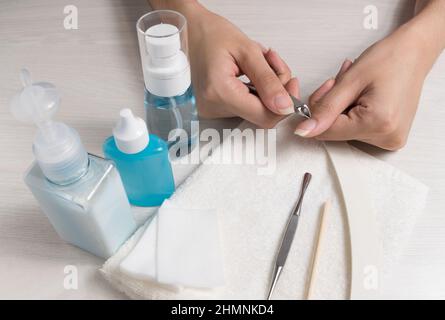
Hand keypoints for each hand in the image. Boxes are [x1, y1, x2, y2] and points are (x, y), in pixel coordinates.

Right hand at [182, 3, 298, 127]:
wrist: (187, 30)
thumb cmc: (209, 33)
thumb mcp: (247, 50)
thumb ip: (268, 80)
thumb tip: (285, 105)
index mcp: (219, 92)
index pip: (264, 116)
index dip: (285, 104)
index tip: (291, 85)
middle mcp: (212, 107)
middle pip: (261, 113)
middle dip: (275, 91)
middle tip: (274, 63)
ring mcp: (211, 110)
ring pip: (254, 109)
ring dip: (264, 88)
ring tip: (258, 62)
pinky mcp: (213, 108)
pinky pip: (243, 106)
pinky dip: (253, 90)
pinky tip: (249, 73)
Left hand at [294, 21, 441, 149]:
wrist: (414, 52)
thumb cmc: (391, 58)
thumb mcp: (350, 81)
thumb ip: (325, 108)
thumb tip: (305, 130)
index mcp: (378, 123)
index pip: (327, 131)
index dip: (319, 110)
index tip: (326, 89)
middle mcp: (386, 137)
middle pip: (336, 130)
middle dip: (333, 105)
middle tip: (343, 82)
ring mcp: (389, 139)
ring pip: (345, 128)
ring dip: (343, 106)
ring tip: (358, 86)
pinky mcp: (388, 135)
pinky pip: (357, 127)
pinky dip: (353, 111)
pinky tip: (362, 95)